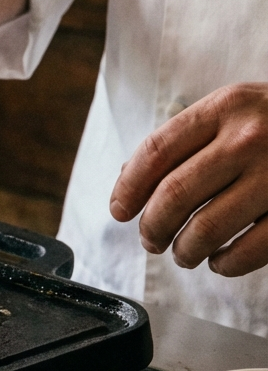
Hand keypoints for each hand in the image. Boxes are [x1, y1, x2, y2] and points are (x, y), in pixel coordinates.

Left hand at [111, 83, 267, 275]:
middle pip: (174, 194)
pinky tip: (221, 262)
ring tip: (184, 254)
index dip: (129, 188)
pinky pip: (251, 250)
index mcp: (227, 107)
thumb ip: (186, 138)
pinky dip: (226, 264)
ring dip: (186, 250)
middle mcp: (251, 137)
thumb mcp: (236, 110)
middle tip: (151, 240)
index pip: (156, 152)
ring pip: (207, 228)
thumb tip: (127, 179)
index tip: (119, 211)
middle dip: (153, 226)